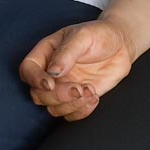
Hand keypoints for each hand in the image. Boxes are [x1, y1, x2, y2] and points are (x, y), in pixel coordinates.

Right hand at [19, 19, 134, 120]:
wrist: (121, 45)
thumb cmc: (99, 34)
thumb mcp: (83, 36)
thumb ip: (66, 53)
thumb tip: (52, 72)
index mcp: (46, 53)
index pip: (28, 69)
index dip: (34, 80)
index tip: (51, 83)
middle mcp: (51, 73)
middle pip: (38, 94)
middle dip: (58, 96)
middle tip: (79, 88)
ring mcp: (64, 87)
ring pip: (53, 108)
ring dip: (72, 105)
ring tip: (90, 90)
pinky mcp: (78, 99)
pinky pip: (71, 115)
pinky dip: (82, 111)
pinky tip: (95, 97)